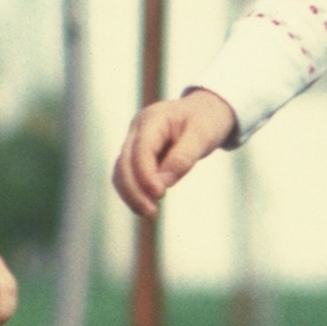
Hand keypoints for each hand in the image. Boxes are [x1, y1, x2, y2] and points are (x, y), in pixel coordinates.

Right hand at [112, 89, 236, 216]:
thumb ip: (183, 158)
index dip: (145, 174)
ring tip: (150, 214)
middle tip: (152, 213)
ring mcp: (134, 141)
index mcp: (152, 118)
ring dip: (131, 195)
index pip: (141, 149)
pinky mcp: (137, 155)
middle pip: (124, 163)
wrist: (205, 111)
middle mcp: (137, 129)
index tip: (159, 194)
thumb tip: (162, 183)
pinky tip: (146, 206)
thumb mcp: (202, 136)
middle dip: (134, 190)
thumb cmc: (206, 121)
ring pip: (121, 172)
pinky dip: (134, 192)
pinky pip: (128, 176)